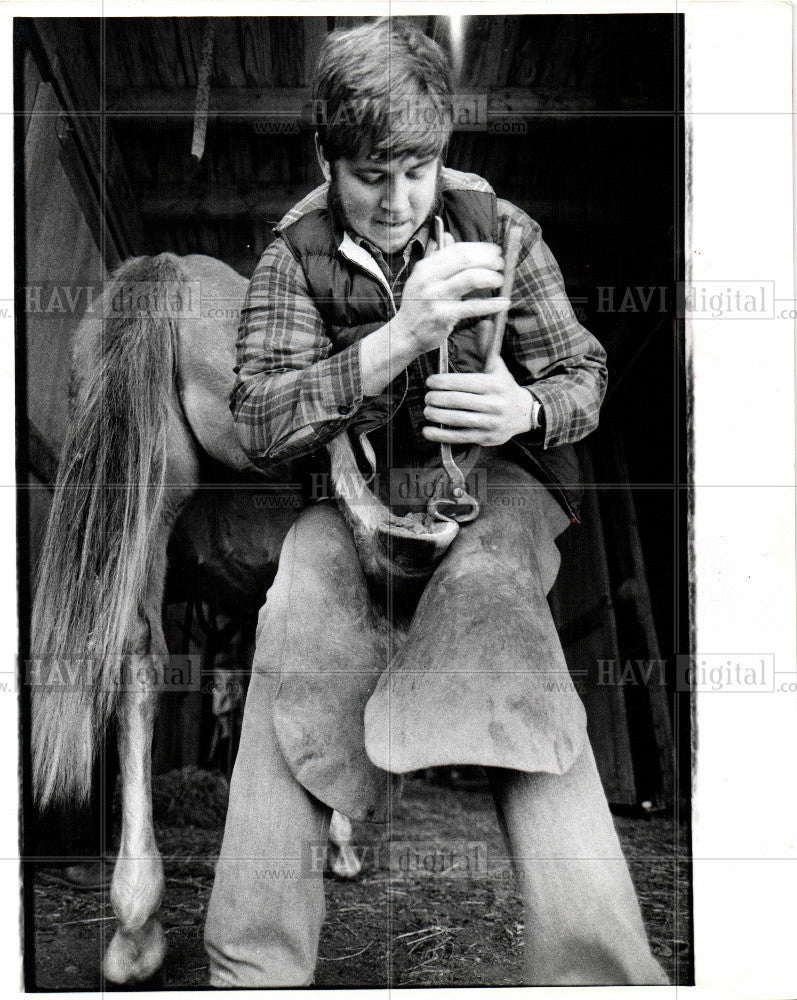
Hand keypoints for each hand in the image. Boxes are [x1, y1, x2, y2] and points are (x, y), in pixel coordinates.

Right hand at [393, 237, 509, 356]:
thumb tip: (448, 236)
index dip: (480, 248)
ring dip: (491, 277)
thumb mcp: (422, 278)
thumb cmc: (417, 305)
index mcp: (425, 267)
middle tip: (500, 264)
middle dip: (488, 259)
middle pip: (465, 259)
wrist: (405, 333)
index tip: (495, 251)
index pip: (457, 249)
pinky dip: (491, 304)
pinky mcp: (443, 315)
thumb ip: (436, 257)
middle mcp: (429, 279)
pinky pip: (473, 306)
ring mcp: (435, 297)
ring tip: (500, 281)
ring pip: (471, 278)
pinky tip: (503, 303)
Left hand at [422, 355, 534, 446]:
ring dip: (438, 416)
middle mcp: (493, 404)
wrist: (524, 413)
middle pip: (459, 401)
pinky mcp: (485, 437)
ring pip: (459, 420)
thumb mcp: (497, 367)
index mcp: (494, 385)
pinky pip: (460, 437)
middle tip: (426, 397)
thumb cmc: (505, 388)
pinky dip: (442, 435)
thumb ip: (486, 348)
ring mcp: (490, 422)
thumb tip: (485, 323)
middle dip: (438, 399)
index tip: (430, 382)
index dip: (444, 382)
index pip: (464, 383)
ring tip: (427, 411)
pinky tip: (428, 431)